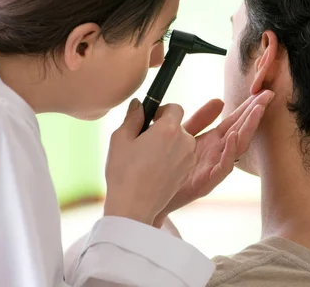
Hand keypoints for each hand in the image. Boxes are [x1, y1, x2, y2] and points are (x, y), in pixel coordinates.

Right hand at [103, 99, 195, 224]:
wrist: (134, 206)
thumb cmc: (124, 172)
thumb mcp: (120, 138)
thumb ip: (133, 116)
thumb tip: (139, 104)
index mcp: (169, 129)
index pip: (175, 108)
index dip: (162, 111)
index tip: (149, 120)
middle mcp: (184, 141)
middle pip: (178, 125)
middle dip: (164, 128)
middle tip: (144, 141)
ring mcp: (188, 158)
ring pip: (181, 141)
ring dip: (168, 143)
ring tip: (147, 157)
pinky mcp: (187, 172)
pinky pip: (181, 156)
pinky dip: (171, 158)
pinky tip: (153, 169)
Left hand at [153, 91, 273, 226]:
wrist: (149, 194)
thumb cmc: (165, 166)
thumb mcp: (184, 135)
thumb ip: (200, 119)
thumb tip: (219, 100)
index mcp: (213, 142)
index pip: (234, 121)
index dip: (247, 106)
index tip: (261, 91)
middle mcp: (217, 154)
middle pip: (240, 130)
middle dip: (254, 112)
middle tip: (268, 95)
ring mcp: (213, 168)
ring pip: (236, 147)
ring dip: (248, 128)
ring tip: (257, 110)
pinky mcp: (206, 182)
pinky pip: (222, 167)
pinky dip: (230, 152)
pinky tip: (234, 136)